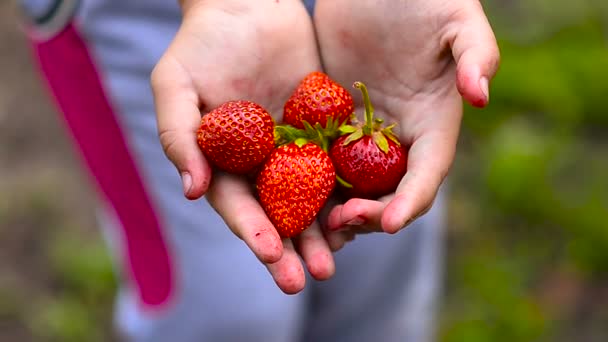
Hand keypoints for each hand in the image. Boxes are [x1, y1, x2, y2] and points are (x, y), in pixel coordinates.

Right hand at [150, 0, 348, 293]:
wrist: (247, 8)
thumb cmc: (202, 46)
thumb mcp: (175, 85)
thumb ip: (178, 135)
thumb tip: (191, 189)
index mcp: (224, 163)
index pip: (238, 205)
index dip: (252, 231)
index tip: (270, 253)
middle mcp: (260, 165)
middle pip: (277, 214)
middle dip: (290, 248)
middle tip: (309, 277)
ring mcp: (293, 151)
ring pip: (310, 199)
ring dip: (322, 232)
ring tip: (334, 261)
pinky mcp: (322, 132)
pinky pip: (337, 164)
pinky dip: (347, 191)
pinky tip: (362, 212)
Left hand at [314, 0, 499, 232]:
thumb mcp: (456, 19)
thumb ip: (476, 54)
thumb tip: (479, 96)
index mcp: (432, 121)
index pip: (427, 172)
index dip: (411, 201)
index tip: (389, 223)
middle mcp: (397, 134)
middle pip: (386, 190)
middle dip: (368, 214)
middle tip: (340, 223)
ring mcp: (361, 129)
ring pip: (350, 183)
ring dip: (335, 209)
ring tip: (314, 227)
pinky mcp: (329, 117)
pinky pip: (318, 156)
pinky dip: (307, 180)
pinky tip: (288, 195)